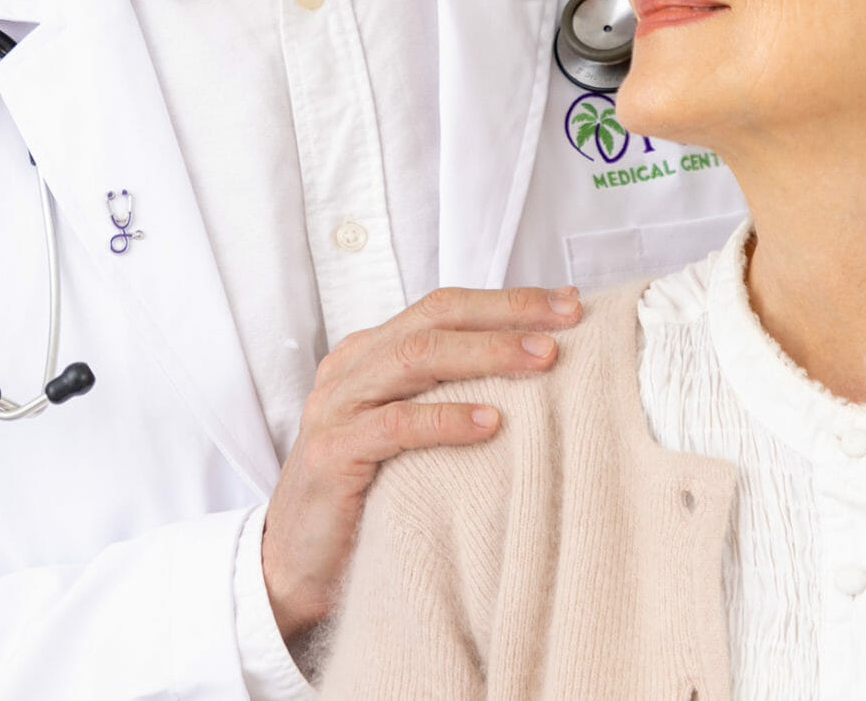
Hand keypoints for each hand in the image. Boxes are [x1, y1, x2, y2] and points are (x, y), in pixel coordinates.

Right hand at [259, 285, 581, 638]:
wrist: (296, 565)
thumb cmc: (368, 497)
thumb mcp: (409, 435)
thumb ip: (448, 395)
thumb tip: (537, 370)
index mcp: (369, 353)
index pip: (443, 307)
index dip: (507, 300)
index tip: (570, 303)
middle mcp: (350, 369)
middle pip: (433, 318)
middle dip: (506, 313)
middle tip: (568, 319)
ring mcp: (336, 408)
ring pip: (415, 358)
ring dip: (485, 354)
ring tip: (542, 360)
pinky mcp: (331, 454)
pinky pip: (395, 425)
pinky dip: (446, 418)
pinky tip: (491, 422)